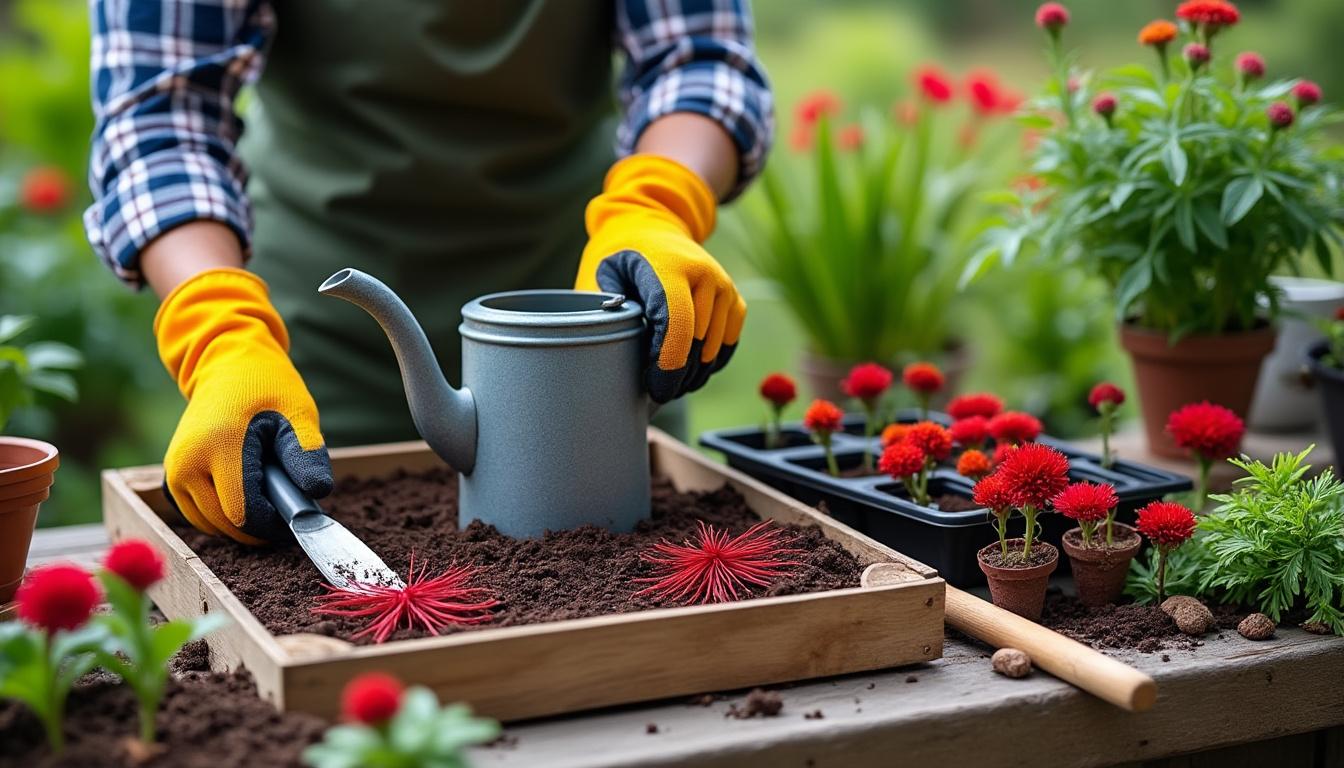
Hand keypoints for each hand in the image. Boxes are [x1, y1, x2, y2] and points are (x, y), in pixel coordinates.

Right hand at [155, 268, 331, 543]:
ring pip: (211, 525)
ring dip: (243, 524)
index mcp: (219, 445)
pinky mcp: (170, 478)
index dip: (275, 524)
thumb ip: (305, 453)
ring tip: (271, 495)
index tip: (301, 518)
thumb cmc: (267, 386)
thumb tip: (317, 493)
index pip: (244, 512)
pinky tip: (249, 497)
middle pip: (226, 524)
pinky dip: (224, 518)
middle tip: (290, 507)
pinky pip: (199, 517)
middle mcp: (187, 463)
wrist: (227, 365)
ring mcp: (174, 472)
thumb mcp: (297, 412)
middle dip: (262, 526)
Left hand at [576, 155, 746, 401]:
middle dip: (675, 377)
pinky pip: (726, 346)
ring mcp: (724, 288)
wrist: (653, 229)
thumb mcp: (602, 278)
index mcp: (669, 267)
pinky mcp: (735, 300)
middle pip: (695, 345)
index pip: (676, 324)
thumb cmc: (621, 260)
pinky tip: (687, 367)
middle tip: (653, 391)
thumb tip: (603, 357)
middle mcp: (704, 275)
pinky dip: (708, 364)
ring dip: (691, 375)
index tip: (655, 389)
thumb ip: (603, 313)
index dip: (667, 365)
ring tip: (666, 380)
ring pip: (712, 352)